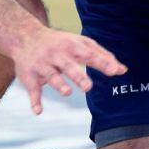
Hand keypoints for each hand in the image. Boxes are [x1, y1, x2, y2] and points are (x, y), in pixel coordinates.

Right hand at [9, 26, 125, 114]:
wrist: (25, 37)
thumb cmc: (60, 43)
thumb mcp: (80, 43)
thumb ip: (101, 56)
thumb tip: (122, 70)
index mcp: (72, 46)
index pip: (89, 54)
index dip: (102, 62)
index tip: (115, 71)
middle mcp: (57, 55)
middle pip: (69, 66)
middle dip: (78, 76)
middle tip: (88, 87)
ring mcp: (42, 66)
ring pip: (51, 76)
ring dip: (59, 85)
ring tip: (67, 92)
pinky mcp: (30, 77)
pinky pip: (33, 90)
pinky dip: (34, 101)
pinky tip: (38, 111)